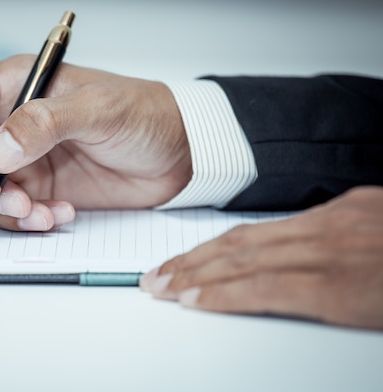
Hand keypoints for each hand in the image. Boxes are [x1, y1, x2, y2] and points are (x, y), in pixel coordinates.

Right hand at [0, 55, 191, 230]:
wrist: (178, 154)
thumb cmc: (145, 114)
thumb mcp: (100, 109)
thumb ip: (47, 122)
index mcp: (16, 86)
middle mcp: (10, 122)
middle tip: (15, 203)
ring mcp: (22, 159)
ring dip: (2, 210)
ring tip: (43, 214)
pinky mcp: (38, 188)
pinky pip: (10, 211)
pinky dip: (25, 221)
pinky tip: (58, 214)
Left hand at [140, 186, 382, 330]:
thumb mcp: (379, 230)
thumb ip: (342, 238)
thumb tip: (304, 251)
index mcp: (337, 214)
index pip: (255, 232)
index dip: (211, 248)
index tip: (182, 260)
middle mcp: (326, 227)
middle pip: (238, 243)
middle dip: (190, 261)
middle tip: (154, 274)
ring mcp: (330, 253)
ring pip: (242, 260)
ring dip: (194, 275)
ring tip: (160, 286)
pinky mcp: (339, 287)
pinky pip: (266, 287)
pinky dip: (225, 294)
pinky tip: (195, 300)